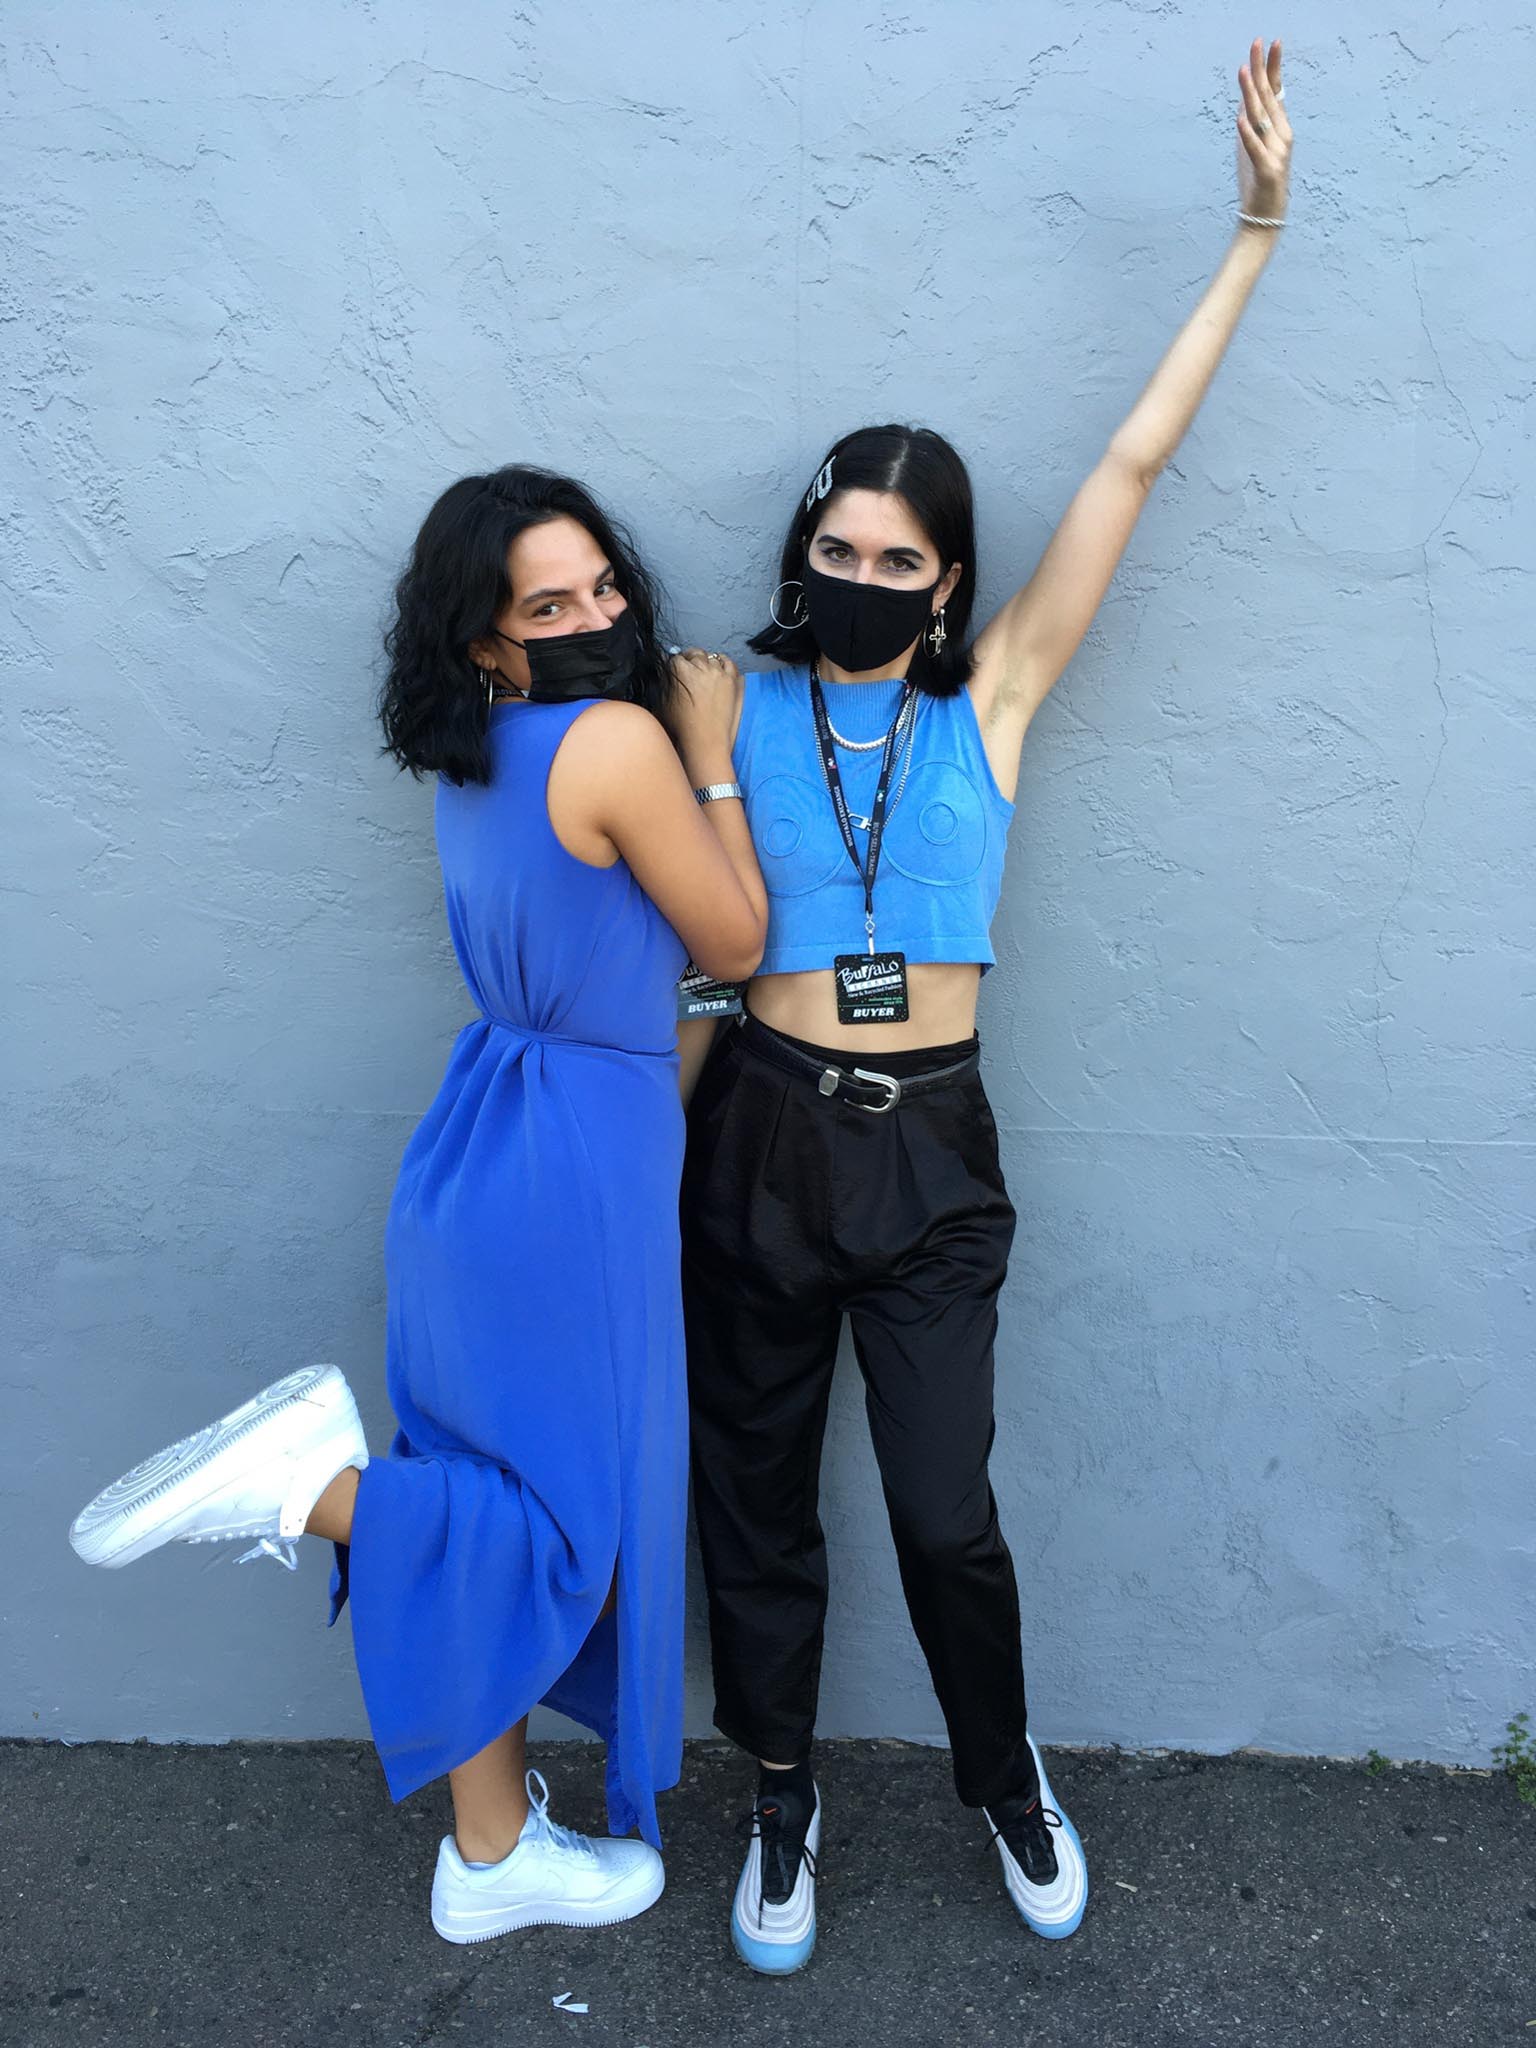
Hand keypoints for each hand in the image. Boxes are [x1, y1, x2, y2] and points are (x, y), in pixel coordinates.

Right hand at [664, 648, 743, 775]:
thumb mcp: (661, 704)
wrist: (704, 740)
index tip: (679, 667)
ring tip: (706, 671)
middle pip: (695, 654)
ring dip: (708, 662)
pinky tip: (722, 668)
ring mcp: (717, 673)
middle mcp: (699, 667)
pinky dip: (725, 663)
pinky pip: (729, 664)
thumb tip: (665, 680)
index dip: (678, 663)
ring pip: (713, 657)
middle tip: (692, 667)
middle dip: (692, 659)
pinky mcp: (731, 680)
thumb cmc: (683, 727)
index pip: (677, 657)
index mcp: (678, 669)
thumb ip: (663, 687)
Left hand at [1236, 38, 1291, 222]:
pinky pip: (1256, 149)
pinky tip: (1240, 119)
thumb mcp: (1254, 145)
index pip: (1276, 90)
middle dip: (1262, 70)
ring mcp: (1276, 152)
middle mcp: (1281, 135)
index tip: (1267, 42)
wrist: (1264, 217)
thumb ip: (1252, 121)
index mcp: (1278, 127)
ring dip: (1252, 94)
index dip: (1271, 66)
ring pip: (1262, 118)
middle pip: (1270, 97)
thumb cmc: (1259, 180)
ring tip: (1243, 72)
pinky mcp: (1267, 171)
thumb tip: (1245, 96)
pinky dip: (1248, 134)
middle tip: (1256, 43)